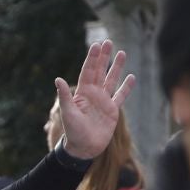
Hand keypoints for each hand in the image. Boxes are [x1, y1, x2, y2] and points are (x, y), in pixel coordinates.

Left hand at [55, 41, 135, 160]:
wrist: (84, 147)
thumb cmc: (73, 131)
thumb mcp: (68, 113)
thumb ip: (65, 96)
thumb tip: (58, 79)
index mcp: (82, 93)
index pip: (88, 71)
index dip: (92, 59)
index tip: (96, 45)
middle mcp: (93, 94)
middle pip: (100, 71)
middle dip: (104, 57)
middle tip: (108, 42)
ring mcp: (104, 101)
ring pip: (111, 80)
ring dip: (116, 67)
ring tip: (122, 53)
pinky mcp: (113, 110)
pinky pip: (121, 96)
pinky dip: (126, 87)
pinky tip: (132, 77)